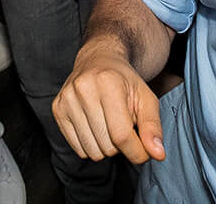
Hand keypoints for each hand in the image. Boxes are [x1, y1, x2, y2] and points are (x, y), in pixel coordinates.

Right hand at [54, 48, 164, 164]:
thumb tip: (158, 154)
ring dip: (106, 146)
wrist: (98, 60)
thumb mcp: (146, 99)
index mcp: (108, 83)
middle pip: (107, 145)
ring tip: (109, 125)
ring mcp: (67, 98)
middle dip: (122, 145)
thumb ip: (153, 127)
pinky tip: (95, 126)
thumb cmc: (125, 82)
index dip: (137, 151)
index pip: (122, 135)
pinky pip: (78, 148)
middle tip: (123, 125)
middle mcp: (83, 88)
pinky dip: (91, 145)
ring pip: (92, 151)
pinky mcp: (57, 108)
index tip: (144, 151)